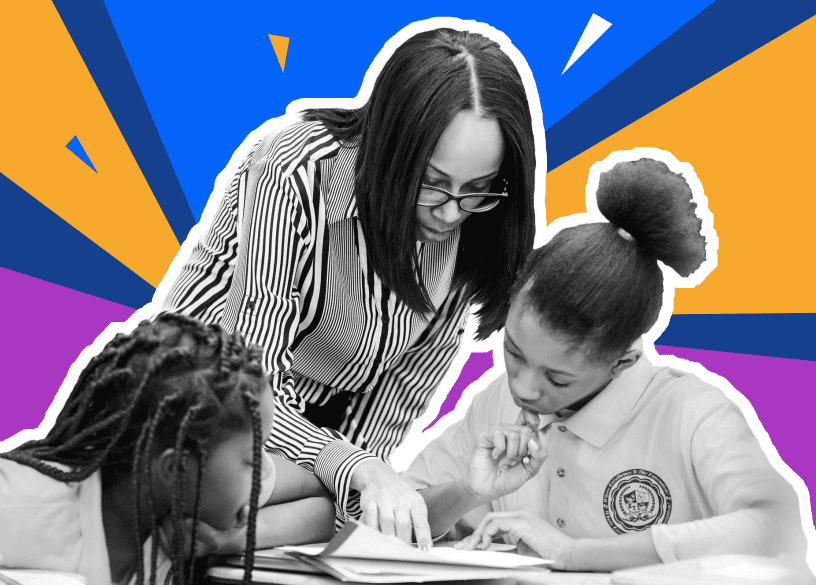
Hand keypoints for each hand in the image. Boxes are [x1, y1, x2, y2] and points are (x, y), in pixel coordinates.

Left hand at [158, 511, 247, 557]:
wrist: (224, 542)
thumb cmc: (230, 527)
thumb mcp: (241, 521)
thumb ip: (244, 515)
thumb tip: (245, 509)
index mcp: (212, 540)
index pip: (190, 524)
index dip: (183, 511)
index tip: (183, 501)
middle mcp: (198, 549)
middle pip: (177, 528)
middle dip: (173, 515)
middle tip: (174, 503)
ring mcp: (187, 554)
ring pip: (168, 535)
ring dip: (165, 522)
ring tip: (169, 510)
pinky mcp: (178, 556)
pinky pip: (163, 544)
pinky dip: (159, 533)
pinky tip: (161, 522)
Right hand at [351, 458, 431, 549]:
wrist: (380, 476)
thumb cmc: (400, 496)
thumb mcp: (414, 504)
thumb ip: (418, 524)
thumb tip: (423, 548)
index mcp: (415, 502)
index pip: (421, 522)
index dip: (424, 537)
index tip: (425, 550)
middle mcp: (401, 500)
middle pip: (403, 524)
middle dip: (403, 541)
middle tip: (404, 555)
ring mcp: (385, 499)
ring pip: (387, 521)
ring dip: (388, 536)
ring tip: (390, 549)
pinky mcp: (370, 500)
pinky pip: (370, 517)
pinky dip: (372, 528)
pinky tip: (374, 536)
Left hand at [455, 510, 575, 569]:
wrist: (567, 553)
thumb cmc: (549, 554)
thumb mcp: (523, 550)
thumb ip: (509, 547)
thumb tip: (491, 552)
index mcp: (520, 518)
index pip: (494, 522)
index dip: (479, 535)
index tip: (469, 547)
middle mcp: (519, 513)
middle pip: (489, 519)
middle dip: (473, 535)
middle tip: (461, 548)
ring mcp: (520, 516)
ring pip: (490, 520)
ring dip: (477, 535)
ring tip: (471, 549)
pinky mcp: (521, 522)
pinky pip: (496, 524)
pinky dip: (487, 535)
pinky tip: (485, 546)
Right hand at [465, 417, 546, 500]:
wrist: (489, 490)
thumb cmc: (507, 479)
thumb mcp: (530, 470)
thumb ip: (539, 456)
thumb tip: (533, 442)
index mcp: (521, 438)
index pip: (533, 426)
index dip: (534, 435)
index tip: (528, 454)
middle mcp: (509, 432)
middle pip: (526, 431)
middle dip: (523, 451)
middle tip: (514, 460)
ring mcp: (497, 433)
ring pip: (513, 434)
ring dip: (511, 453)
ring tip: (504, 461)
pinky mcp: (484, 436)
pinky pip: (498, 434)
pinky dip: (499, 449)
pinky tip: (494, 456)